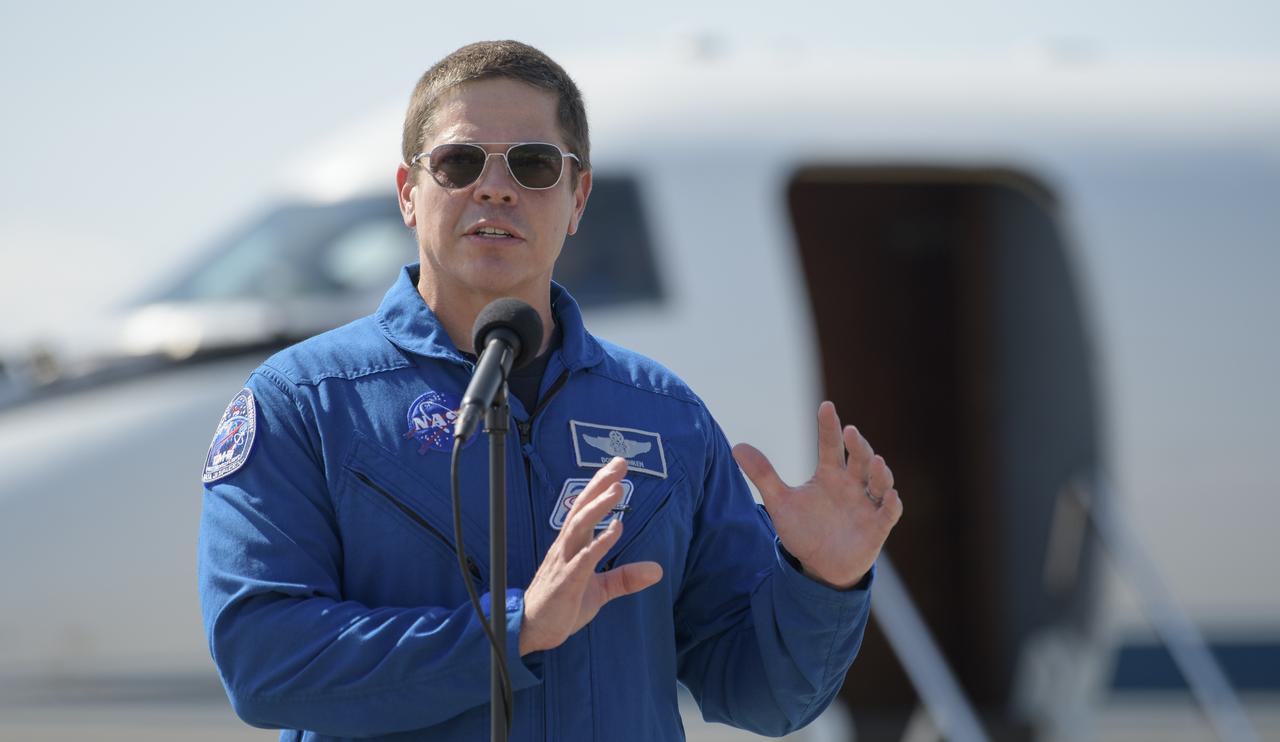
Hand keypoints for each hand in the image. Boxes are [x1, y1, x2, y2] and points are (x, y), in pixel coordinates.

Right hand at [518, 457, 663, 655]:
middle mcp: (567, 547)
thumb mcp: (600, 590)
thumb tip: (657, 570)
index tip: (618, 466)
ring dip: (599, 506)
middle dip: (600, 484)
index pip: (586, 508)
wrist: (532, 629)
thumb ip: (625, 578)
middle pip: (582, 508)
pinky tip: (616, 528)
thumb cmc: (562, 605)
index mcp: (573, 545)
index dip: (601, 486)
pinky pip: (584, 558)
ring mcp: (565, 562)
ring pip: (580, 526)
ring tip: (617, 488)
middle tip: (619, 463)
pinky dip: (600, 542)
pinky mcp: (567, 581)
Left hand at [732, 401, 901, 589]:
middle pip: (859, 459)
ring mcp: (867, 505)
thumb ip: (763, 475)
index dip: (829, 426)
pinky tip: (890, 496)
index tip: (826, 406)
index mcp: (830, 474)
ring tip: (875, 460)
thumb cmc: (804, 529)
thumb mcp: (780, 503)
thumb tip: (736, 447)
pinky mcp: (877, 527)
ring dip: (879, 472)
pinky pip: (889, 513)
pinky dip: (892, 504)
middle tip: (851, 431)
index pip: (831, 445)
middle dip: (858, 446)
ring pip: (879, 482)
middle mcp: (852, 484)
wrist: (819, 566)